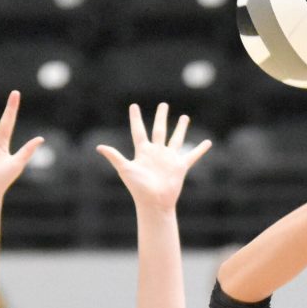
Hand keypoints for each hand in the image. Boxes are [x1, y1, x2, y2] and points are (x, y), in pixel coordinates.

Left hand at [97, 102, 211, 211]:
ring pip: (176, 138)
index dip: (135, 119)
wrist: (154, 202)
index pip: (138, 131)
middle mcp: (156, 152)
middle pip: (159, 130)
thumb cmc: (138, 188)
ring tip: (185, 117)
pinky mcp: (180, 166)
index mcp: (143, 152)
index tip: (134, 106)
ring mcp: (169, 158)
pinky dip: (200, 149)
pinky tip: (208, 142)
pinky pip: (192, 155)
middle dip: (161, 117)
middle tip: (163, 105)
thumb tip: (99, 147)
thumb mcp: (125, 169)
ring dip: (180, 128)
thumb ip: (114, 156)